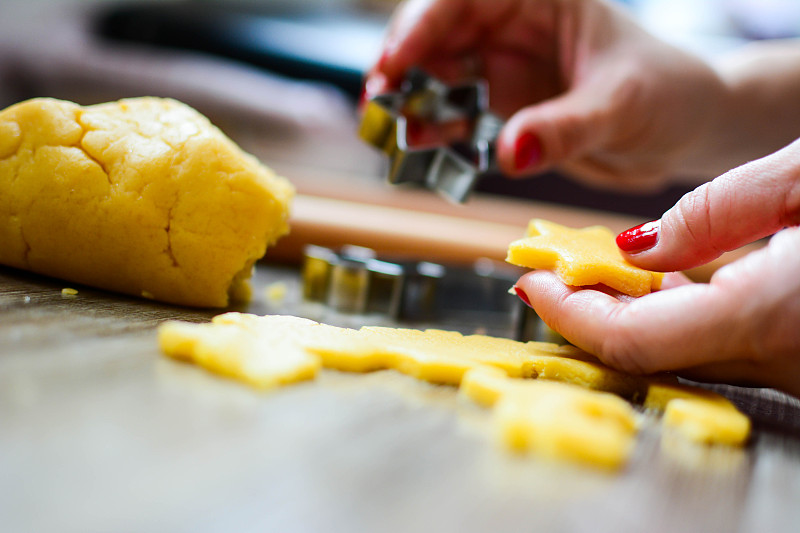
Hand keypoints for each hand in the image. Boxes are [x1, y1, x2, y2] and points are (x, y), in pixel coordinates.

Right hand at [365, 0, 726, 190]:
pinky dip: (437, 137)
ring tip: (394, 136)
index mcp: (540, 0)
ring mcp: (504, 72)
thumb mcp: (621, 105)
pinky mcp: (503, 112)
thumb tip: (509, 151)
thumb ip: (564, 128)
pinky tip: (424, 152)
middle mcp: (512, 30)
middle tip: (380, 109)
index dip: (421, 25)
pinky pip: (457, 121)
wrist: (685, 133)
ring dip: (413, 107)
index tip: (395, 64)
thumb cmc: (669, 93)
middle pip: (437, 39)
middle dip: (403, 70)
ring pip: (438, 81)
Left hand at [514, 139, 799, 396]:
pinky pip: (720, 346)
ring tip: (591, 267)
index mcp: (766, 316)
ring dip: (628, 311)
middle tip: (550, 269)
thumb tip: (639, 245)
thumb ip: (719, 212)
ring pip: (682, 351)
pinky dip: (676, 315)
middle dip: (586, 309)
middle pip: (647, 349)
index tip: (531, 281)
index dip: (568, 313)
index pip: (630, 338)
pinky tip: (660, 280)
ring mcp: (791, 368)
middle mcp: (775, 359)